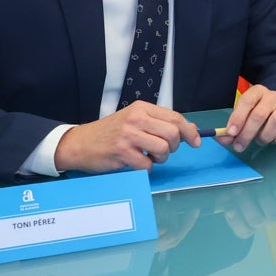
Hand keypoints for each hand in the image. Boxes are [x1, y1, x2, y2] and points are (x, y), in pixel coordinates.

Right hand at [54, 102, 198, 172]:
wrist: (80, 143)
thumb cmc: (110, 132)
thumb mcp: (134, 120)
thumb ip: (160, 122)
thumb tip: (191, 129)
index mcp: (141, 108)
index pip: (175, 117)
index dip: (190, 131)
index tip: (196, 141)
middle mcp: (136, 119)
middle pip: (173, 133)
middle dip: (175, 146)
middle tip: (165, 151)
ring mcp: (128, 136)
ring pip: (163, 148)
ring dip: (161, 158)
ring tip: (150, 157)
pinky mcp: (122, 153)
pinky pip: (148, 164)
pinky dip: (147, 168)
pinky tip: (138, 163)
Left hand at [214, 84, 275, 151]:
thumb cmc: (258, 113)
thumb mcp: (244, 116)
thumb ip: (233, 128)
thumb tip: (222, 139)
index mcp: (257, 92)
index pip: (247, 101)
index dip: (238, 117)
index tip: (231, 132)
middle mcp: (272, 97)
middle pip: (259, 114)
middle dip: (247, 133)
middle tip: (239, 146)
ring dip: (264, 136)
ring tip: (260, 140)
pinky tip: (274, 139)